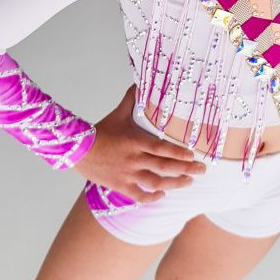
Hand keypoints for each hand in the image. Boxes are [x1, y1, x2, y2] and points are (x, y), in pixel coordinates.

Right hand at [72, 84, 206, 202]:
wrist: (77, 150)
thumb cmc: (100, 131)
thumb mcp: (118, 114)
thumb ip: (131, 99)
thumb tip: (140, 82)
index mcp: (136, 141)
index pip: (162, 148)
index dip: (179, 153)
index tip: (194, 155)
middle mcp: (134, 160)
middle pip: (164, 167)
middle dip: (186, 169)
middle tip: (202, 170)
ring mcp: (127, 175)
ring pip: (156, 183)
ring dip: (175, 184)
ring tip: (189, 181)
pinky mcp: (120, 186)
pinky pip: (140, 196)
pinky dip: (152, 197)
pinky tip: (162, 195)